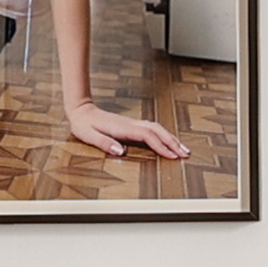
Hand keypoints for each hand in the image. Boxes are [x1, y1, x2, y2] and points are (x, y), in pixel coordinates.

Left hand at [65, 96, 189, 163]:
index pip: (147, 136)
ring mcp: (133, 123)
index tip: (172, 156)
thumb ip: (104, 143)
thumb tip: (121, 151)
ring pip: (157, 128)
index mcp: (123, 128)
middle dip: (173, 142)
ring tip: (182, 149)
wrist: (82, 111)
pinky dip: (163, 135)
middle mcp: (131, 124)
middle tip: (185, 153)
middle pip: (158, 130)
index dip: (161, 146)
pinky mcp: (132, 125)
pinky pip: (152, 129)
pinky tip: (168, 141)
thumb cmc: (84, 125)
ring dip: (170, 138)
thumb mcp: (89, 136)